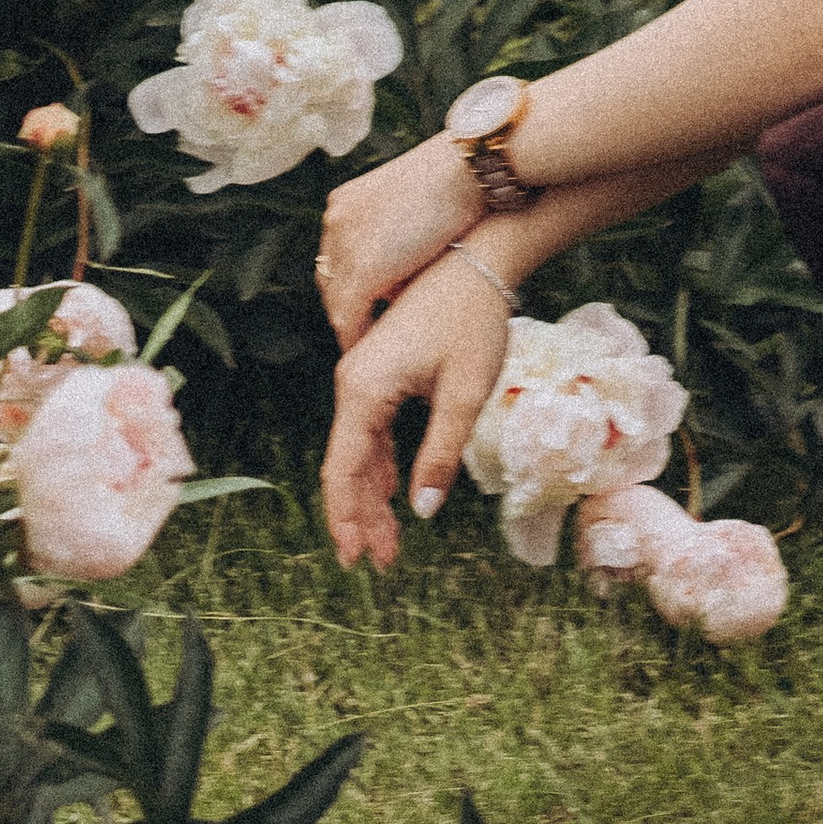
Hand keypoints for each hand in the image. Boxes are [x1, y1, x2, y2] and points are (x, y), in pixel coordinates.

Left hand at [315, 132, 470, 348]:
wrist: (469, 170)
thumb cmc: (462, 182)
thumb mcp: (417, 204)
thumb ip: (401, 234)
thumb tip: (405, 272)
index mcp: (347, 201)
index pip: (337, 254)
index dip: (351, 282)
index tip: (368, 303)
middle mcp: (337, 221)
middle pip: (330, 277)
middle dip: (347, 304)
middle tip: (366, 328)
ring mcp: (346, 245)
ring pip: (336, 300)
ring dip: (350, 323)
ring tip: (368, 343)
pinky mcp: (363, 269)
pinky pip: (347, 317)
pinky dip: (355, 336)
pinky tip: (368, 348)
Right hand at [320, 247, 511, 573]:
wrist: (479, 261)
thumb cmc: (474, 322)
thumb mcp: (465, 394)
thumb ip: (440, 454)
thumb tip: (422, 510)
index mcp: (364, 390)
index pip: (343, 470)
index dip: (347, 519)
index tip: (356, 560)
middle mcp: (353, 383)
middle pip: (348, 465)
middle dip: (363, 517)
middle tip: (382, 563)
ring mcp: (364, 375)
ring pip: (359, 450)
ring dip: (373, 495)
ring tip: (389, 542)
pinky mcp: (381, 369)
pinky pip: (372, 429)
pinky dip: (382, 465)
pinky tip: (394, 491)